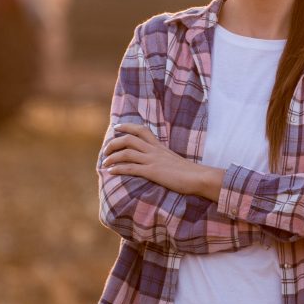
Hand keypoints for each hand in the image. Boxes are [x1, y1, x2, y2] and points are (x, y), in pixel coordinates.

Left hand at [102, 123, 221, 198]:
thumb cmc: (189, 172)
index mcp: (159, 146)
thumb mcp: (174, 160)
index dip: (127, 126)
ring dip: (112, 156)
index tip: (116, 128)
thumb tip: (158, 162)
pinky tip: (111, 172)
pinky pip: (131, 168)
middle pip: (129, 139)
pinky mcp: (152, 171)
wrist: (199, 177)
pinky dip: (118, 168)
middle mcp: (154, 150)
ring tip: (104, 163)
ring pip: (127, 152)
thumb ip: (164, 158)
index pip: (141, 130)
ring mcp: (153, 160)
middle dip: (114, 143)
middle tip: (105, 150)